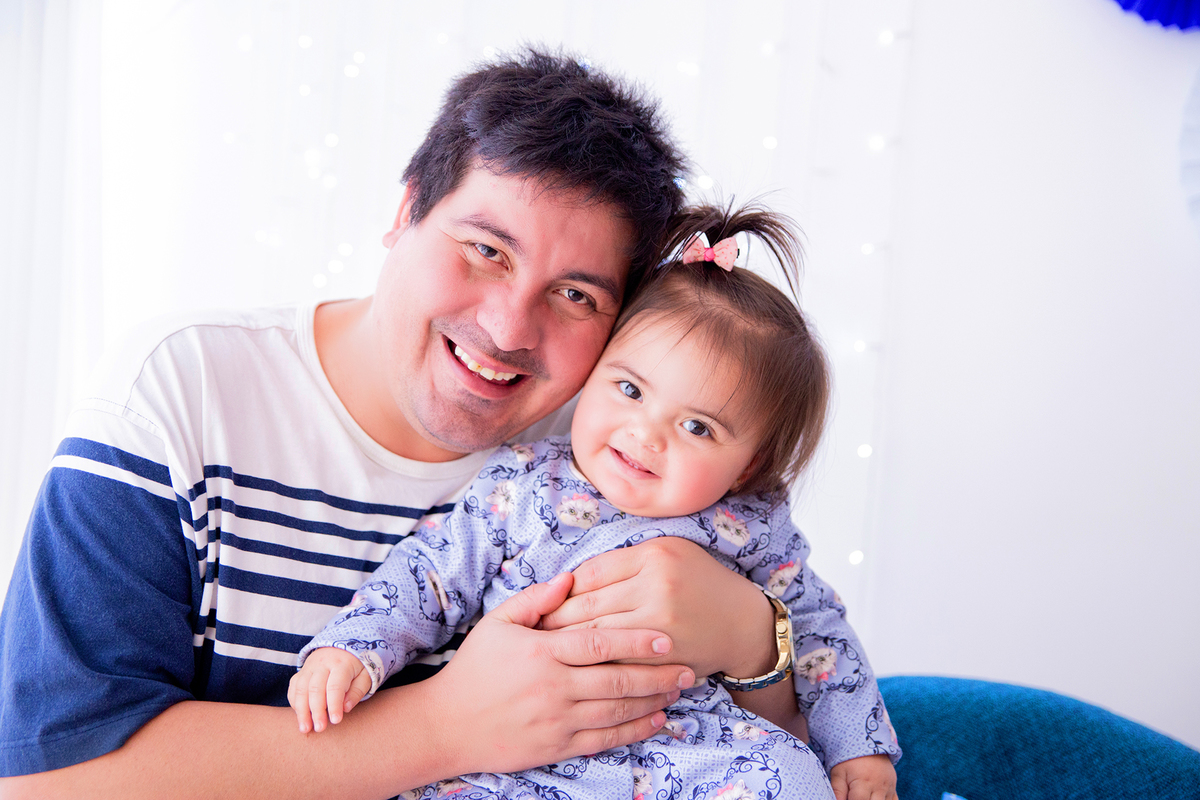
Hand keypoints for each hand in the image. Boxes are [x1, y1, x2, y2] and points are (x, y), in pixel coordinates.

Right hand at [288, 647, 372, 733]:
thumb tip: (346, 708)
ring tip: (305, 728)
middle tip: (320, 728)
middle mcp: (322, 664)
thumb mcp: (365, 675)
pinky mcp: (301, 672)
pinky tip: (300, 716)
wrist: (342, 646)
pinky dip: (294, 703)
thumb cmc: (357, 666)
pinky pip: (294, 687)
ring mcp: (309, 667)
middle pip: (315, 688)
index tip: (335, 721)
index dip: (334, 704)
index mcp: (341, 664)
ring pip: (301, 689)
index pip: (335, 686)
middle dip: (316, 711)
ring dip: (301, 711)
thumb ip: (357, 691)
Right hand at [423, 572, 694, 775]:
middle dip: (657, 674)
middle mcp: (553, 687)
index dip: (636, 641)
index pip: (599, 643)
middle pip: (616, 679)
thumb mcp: (497, 623)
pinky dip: (633, 732)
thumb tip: (571, 578)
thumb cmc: (474, 669)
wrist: (446, 725)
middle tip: (687, 668)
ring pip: (616, 711)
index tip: (666, 638)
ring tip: (678, 691)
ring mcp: (556, 720)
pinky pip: (604, 740)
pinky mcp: (555, 747)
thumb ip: (536, 600)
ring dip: (652, 702)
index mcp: (541, 652)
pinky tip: (655, 721)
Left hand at [539, 537, 776, 678]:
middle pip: (588, 607)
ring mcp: (662, 626)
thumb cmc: (696, 582)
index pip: (590, 575)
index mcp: (653, 556)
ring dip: (567, 649)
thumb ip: (620, 562)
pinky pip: (618, 665)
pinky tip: (577, 673)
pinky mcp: (666, 659)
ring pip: (598, 638)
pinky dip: (594, 669)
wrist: (741, 623)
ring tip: (545, 655)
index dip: (561, 592)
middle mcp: (657, 588)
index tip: (541, 605)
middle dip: (555, 623)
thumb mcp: (665, 553)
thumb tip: (569, 580)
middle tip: (531, 633)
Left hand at [829, 754, 897, 799]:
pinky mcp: (894, 789)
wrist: (865, 742)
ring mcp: (889, 788)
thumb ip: (837, 790)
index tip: (847, 797)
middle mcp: (879, 787)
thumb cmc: (849, 759)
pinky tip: (873, 797)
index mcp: (864, 782)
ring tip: (862, 794)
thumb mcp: (839, 772)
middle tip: (854, 795)